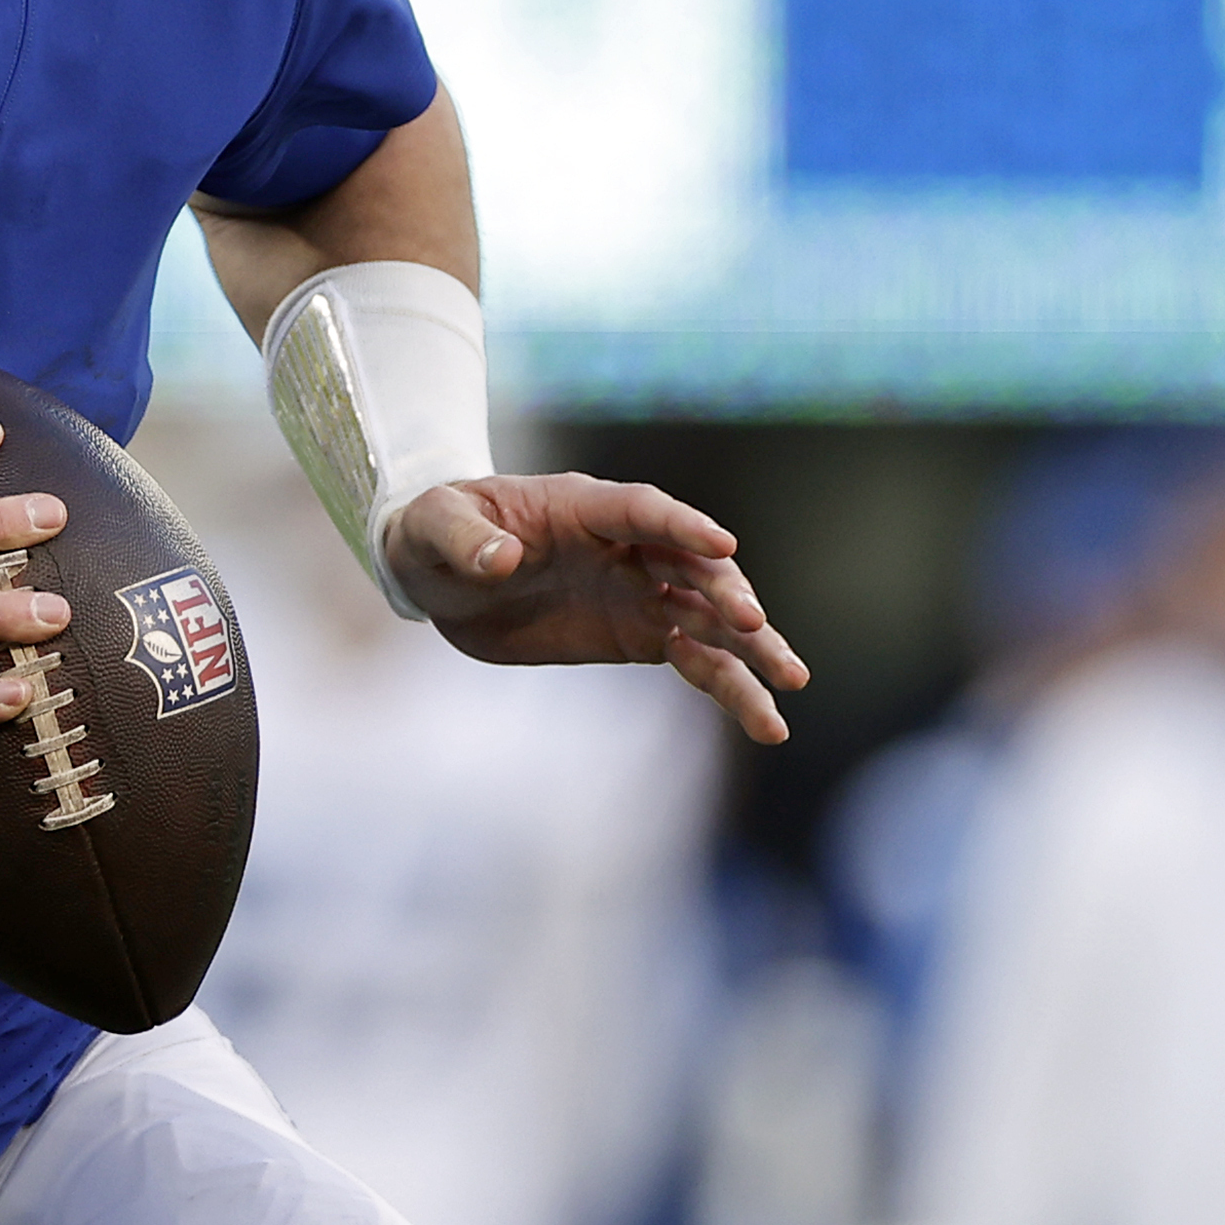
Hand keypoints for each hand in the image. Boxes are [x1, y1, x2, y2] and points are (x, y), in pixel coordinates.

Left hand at [382, 472, 807, 742]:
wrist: (439, 574)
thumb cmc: (435, 532)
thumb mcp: (432, 527)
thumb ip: (464, 538)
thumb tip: (499, 558)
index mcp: (582, 505)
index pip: (642, 510)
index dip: (681, 525)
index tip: (722, 542)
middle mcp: (625, 546)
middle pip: (691, 564)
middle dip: (726, 592)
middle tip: (754, 625)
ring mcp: (639, 591)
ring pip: (708, 618)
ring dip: (752, 649)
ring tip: (792, 683)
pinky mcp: (638, 636)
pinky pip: (695, 660)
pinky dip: (730, 687)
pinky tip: (765, 719)